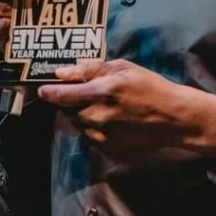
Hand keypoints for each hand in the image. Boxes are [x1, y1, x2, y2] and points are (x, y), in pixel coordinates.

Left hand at [37, 59, 215, 157]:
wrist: (173, 118)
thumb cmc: (150, 87)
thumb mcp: (123, 68)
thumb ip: (90, 69)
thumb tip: (62, 73)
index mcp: (102, 92)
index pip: (62, 95)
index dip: (49, 92)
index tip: (42, 89)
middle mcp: (98, 116)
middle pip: (67, 110)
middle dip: (69, 101)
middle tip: (85, 92)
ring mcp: (102, 135)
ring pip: (77, 123)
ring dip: (81, 114)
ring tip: (102, 105)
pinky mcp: (107, 147)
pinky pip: (89, 135)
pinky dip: (92, 126)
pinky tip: (110, 118)